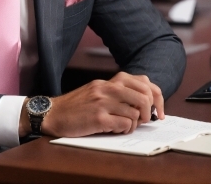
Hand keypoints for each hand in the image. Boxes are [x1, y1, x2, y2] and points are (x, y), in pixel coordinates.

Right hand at [20, 72, 163, 137]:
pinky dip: (124, 130)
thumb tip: (145, 101)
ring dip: (133, 124)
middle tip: (142, 120)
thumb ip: (117, 92)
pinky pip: (125, 125)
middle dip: (148, 112)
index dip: (157, 97)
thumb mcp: (97, 91)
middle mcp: (106, 88)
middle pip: (144, 97)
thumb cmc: (76, 106)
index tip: (157, 111)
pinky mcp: (98, 118)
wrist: (53, 113)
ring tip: (121, 125)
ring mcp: (102, 102)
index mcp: (108, 81)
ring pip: (135, 113)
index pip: (144, 82)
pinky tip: (113, 129)